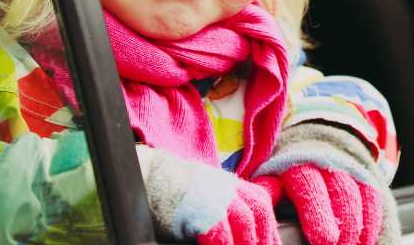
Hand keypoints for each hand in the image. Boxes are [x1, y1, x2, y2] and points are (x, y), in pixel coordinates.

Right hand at [136, 145, 283, 244]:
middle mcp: (224, 186)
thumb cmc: (170, 192)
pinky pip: (219, 232)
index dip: (269, 225)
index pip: (260, 202)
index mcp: (228, 183)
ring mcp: (211, 195)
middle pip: (258, 210)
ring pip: (244, 221)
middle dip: (263, 236)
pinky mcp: (197, 208)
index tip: (271, 243)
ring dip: (247, 243)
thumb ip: (222, 207)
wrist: (143, 175)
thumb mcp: (203, 192)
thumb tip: (239, 234)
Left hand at [253, 123, 396, 244]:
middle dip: (345, 222)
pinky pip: (374, 196)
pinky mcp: (365, 175)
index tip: (323, 238)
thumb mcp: (273, 174)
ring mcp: (349, 168)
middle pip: (342, 192)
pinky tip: (367, 239)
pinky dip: (372, 220)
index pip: (310, 186)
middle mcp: (328, 162)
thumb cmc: (289, 168)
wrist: (317, 140)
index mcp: (299, 163)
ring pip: (361, 195)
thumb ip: (268, 189)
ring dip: (359, 225)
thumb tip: (258, 203)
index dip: (318, 212)